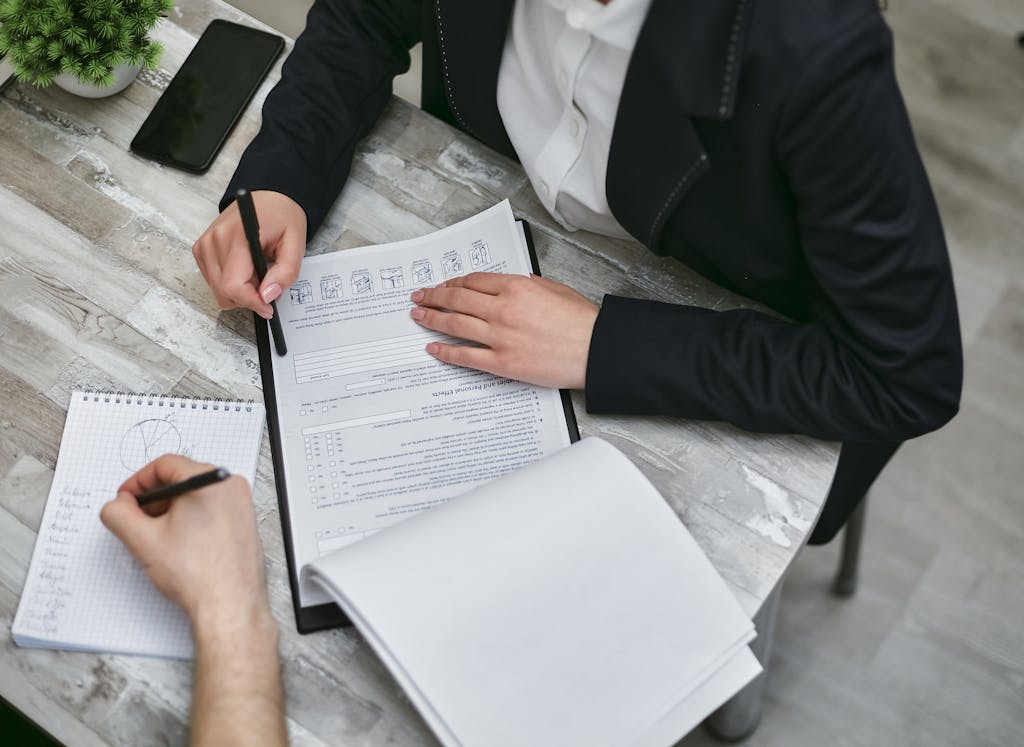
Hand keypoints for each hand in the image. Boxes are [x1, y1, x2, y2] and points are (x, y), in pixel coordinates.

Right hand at [100, 455, 271, 636]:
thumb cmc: (199, 575)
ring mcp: (242, 504)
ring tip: (158, 537)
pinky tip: (180, 544)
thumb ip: (119, 514)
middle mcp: (231, 487)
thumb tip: (116, 505)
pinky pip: (212, 508)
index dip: (138, 482)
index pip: (165, 464)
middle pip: (182, 478)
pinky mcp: (245, 521)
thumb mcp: (143, 540)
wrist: (229, 605)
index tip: (126, 498)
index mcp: (210, 481)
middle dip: (154, 498)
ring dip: (171, 510)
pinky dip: (191, 519)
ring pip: (197, 495)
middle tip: (137, 519)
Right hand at [192, 190, 306, 318]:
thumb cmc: (282, 216)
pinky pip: (213, 281)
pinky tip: (245, 270)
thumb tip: (268, 296)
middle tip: (267, 286)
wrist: (269, 196)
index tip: (267, 307)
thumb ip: (285, 273)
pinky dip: (230, 283)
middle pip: (223, 292)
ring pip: (217, 290)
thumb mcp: (296, 244)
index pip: (233, 285)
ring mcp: (205, 244)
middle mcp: (215, 239)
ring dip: (239, 291)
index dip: (252, 302)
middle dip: (248, 298)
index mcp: (238, 236)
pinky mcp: (201, 249)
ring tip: (258, 273)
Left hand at [409, 273, 598, 388]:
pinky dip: (445, 352)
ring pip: (454, 324)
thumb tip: (506, 287)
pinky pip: (465, 356)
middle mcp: (503, 309)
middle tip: (419, 297)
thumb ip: (525, 286)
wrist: (596, 349)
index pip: (473, 281)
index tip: (442, 286)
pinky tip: (433, 348)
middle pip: (457, 299)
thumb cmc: (581, 321)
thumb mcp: (553, 289)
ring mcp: (500, 337)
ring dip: (431, 319)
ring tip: (418, 316)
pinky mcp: (502, 362)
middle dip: (433, 297)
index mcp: (516, 287)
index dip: (452, 283)